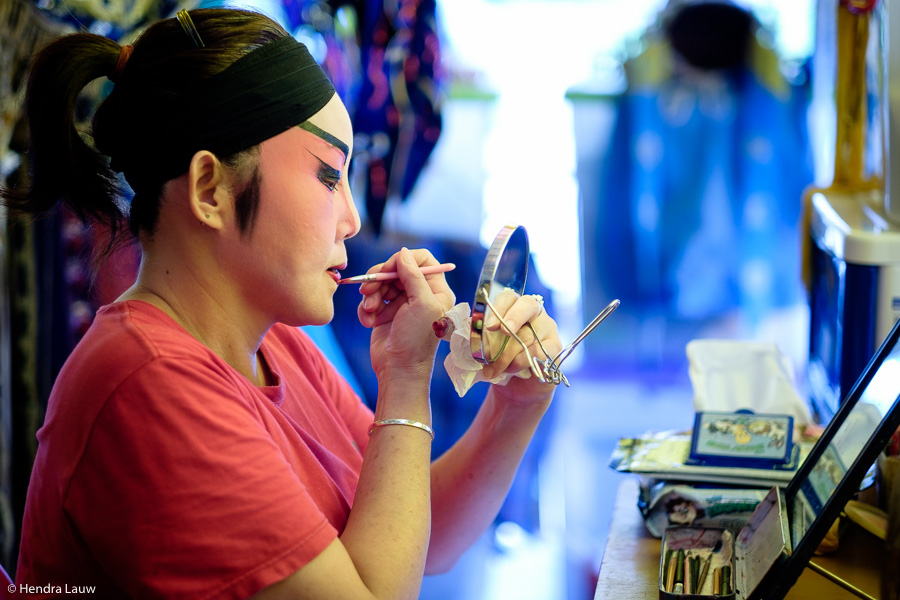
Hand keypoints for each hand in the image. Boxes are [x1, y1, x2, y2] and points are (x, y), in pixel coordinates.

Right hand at [356, 248, 455, 381]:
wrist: (398, 371)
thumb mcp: (421, 304)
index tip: (389, 269)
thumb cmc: (416, 340)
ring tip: (370, 311)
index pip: (422, 259)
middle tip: (368, 290)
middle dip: (380, 278)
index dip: (403, 260)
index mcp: (436, 290)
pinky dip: (366, 309)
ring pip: (380, 282)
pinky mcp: (385, 313)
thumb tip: (403, 253)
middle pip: (396, 268)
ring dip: (371, 295)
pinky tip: (369, 322)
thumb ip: (413, 275)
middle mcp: (420, 294)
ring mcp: (402, 303)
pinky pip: (371, 298)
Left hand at [480, 292, 560, 404]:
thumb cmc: (500, 362)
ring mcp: (547, 328)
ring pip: (529, 335)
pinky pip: (539, 351)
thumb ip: (481, 335)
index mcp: (513, 307)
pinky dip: (522, 362)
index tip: (489, 326)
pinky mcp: (554, 346)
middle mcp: (533, 313)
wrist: (516, 389)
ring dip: (508, 354)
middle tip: (503, 332)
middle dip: (513, 318)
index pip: (508, 297)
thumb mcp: (486, 347)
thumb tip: (472, 327)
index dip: (498, 308)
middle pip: (527, 306)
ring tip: (494, 369)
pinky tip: (513, 371)